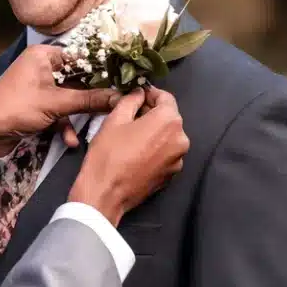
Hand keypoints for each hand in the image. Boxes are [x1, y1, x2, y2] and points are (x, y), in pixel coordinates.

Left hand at [0, 45, 117, 160]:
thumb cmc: (16, 108)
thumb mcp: (56, 104)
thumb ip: (89, 100)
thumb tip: (120, 96)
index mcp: (43, 56)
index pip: (80, 56)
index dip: (101, 69)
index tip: (122, 80)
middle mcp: (41, 68)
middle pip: (77, 79)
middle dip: (92, 96)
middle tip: (116, 103)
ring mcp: (38, 89)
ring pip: (69, 98)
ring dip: (78, 115)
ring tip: (97, 125)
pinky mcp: (36, 107)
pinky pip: (57, 112)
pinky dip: (63, 125)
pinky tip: (70, 141)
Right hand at [68, 88, 187, 225]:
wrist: (106, 194)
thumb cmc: (108, 154)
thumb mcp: (115, 119)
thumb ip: (131, 100)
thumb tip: (139, 93)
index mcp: (169, 121)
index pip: (166, 97)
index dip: (150, 93)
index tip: (137, 95)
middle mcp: (181, 139)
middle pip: (169, 118)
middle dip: (152, 114)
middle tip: (130, 116)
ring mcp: (179, 159)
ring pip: (168, 136)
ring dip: (154, 132)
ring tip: (132, 137)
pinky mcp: (172, 174)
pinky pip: (166, 153)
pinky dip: (155, 149)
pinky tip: (137, 153)